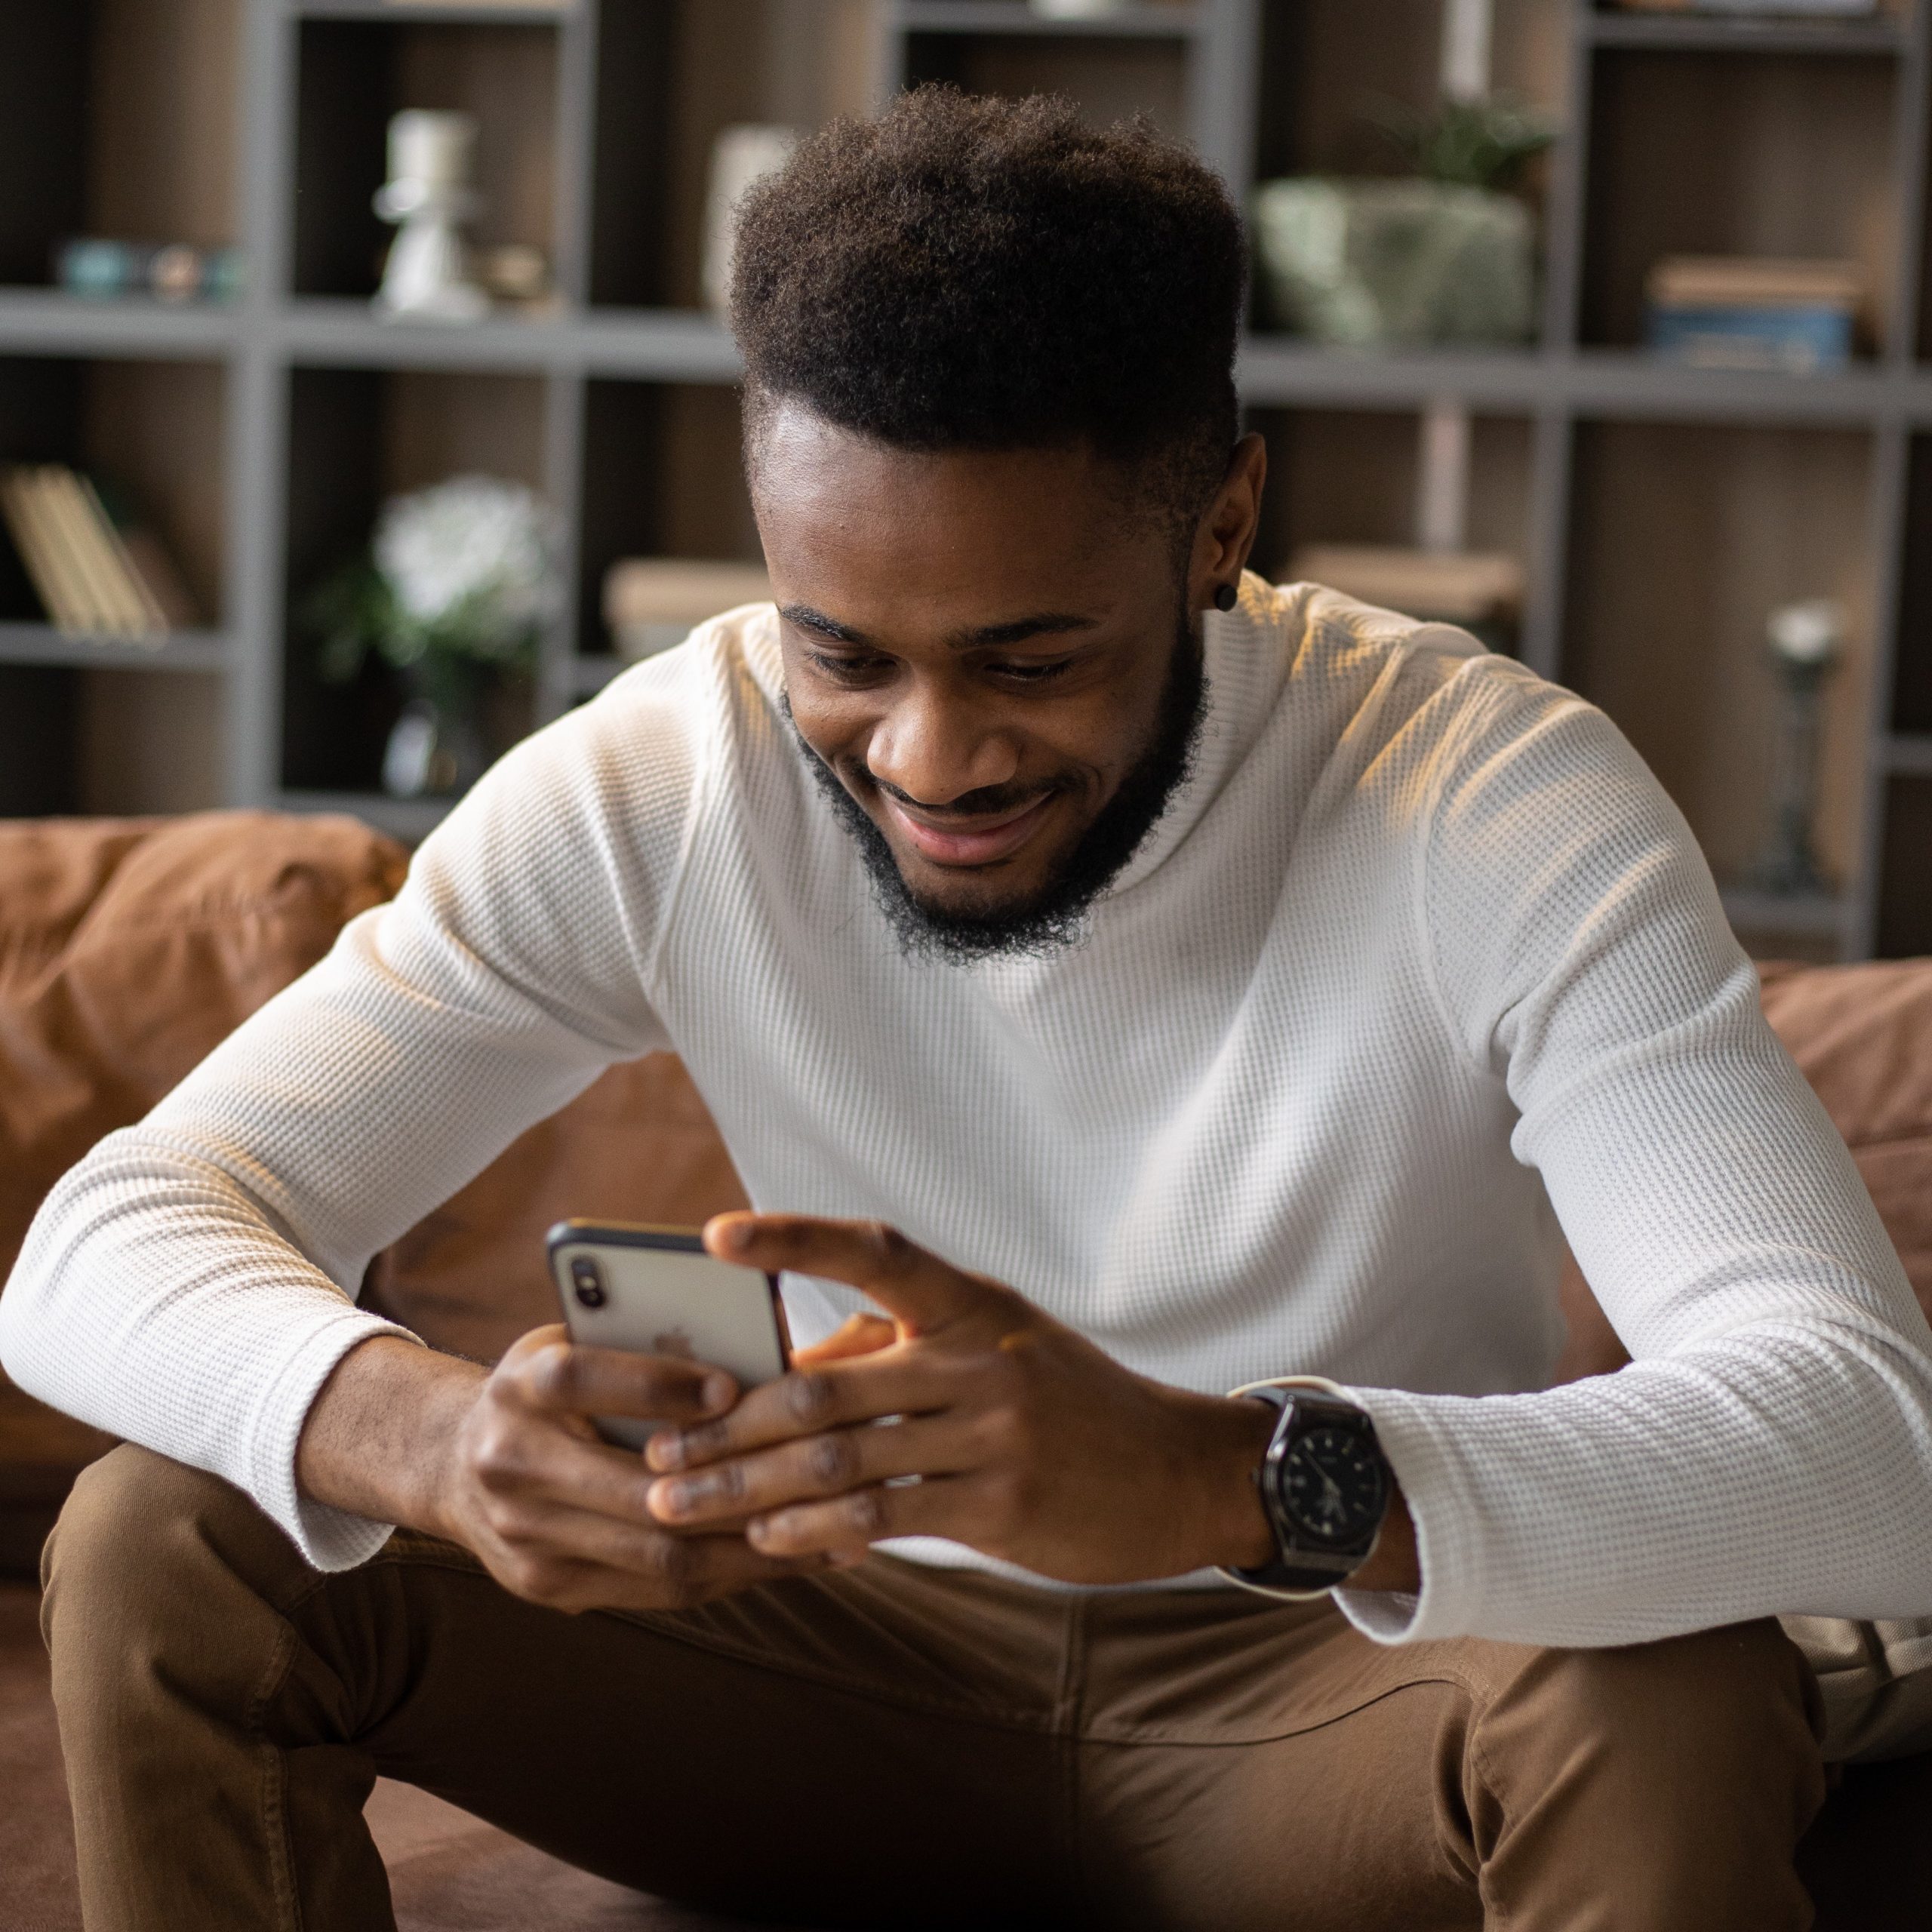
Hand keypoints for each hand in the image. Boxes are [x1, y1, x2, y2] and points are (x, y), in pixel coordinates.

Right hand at [301, 1326, 864, 1615]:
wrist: (456, 1462)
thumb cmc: (551, 1385)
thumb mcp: (578, 1339)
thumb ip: (645, 1342)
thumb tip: (758, 1344)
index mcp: (518, 1386)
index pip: (580, 1380)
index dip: (656, 1385)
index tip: (732, 1388)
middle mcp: (510, 1464)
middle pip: (632, 1493)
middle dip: (732, 1488)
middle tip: (816, 1477)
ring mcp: (524, 1538)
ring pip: (655, 1555)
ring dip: (749, 1547)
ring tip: (831, 1530)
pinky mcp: (547, 1586)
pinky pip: (654, 1590)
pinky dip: (727, 1574)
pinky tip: (786, 1554)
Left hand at [639, 1214, 1285, 1584]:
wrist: (1176, 1472)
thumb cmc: (1068, 1402)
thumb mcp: (997, 1345)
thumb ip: (898, 1346)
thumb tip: (792, 1370)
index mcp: (971, 1302)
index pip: (875, 1250)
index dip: (794, 1238)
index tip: (717, 1235)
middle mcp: (979, 1357)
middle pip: (824, 1389)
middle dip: (727, 1426)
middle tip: (657, 1453)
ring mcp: (993, 1432)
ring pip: (841, 1459)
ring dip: (748, 1487)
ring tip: (682, 1504)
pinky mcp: (1000, 1504)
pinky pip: (884, 1515)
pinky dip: (816, 1527)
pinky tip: (768, 1538)